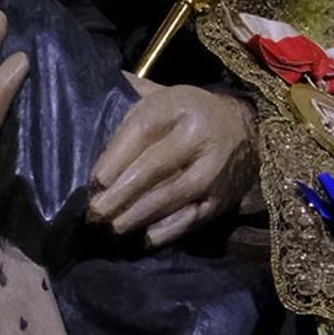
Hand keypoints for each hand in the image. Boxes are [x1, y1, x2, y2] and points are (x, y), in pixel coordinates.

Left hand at [88, 80, 258, 245]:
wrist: (246, 129)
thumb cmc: (188, 114)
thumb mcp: (162, 96)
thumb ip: (128, 102)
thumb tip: (87, 104)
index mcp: (181, 106)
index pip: (141, 131)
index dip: (115, 158)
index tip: (95, 181)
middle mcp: (200, 137)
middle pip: (154, 168)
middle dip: (120, 193)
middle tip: (94, 212)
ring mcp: (214, 171)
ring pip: (171, 197)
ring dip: (137, 216)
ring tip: (111, 227)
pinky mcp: (222, 199)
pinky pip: (191, 219)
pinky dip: (166, 231)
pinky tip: (143, 238)